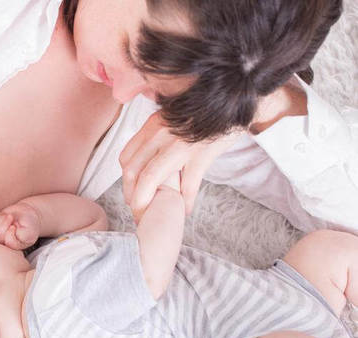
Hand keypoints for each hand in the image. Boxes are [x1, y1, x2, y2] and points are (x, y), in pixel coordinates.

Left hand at [0, 202, 40, 249]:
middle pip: (0, 234)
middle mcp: (6, 241)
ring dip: (1, 219)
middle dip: (5, 223)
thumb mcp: (30, 232)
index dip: (10, 232)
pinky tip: (4, 215)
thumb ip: (23, 236)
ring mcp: (0, 234)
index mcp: (15, 245)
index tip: (15, 226)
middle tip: (12, 218)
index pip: (8, 242)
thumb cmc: (31, 224)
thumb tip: (12, 232)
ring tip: (10, 216)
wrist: (28, 214)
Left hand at [119, 111, 240, 218]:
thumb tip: (150, 156)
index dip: (126, 182)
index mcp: (152, 126)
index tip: (131, 194)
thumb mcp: (174, 117)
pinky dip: (184, 202)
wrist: (235, 99)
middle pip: (133, 171)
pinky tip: (185, 210)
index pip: (126, 158)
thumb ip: (159, 134)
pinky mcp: (201, 153)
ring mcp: (179, 144)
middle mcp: (160, 134)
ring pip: (151, 178)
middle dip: (132, 196)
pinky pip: (187, 184)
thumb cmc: (205, 112)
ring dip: (149, 202)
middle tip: (139, 211)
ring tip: (154, 216)